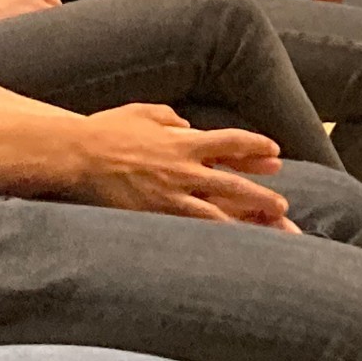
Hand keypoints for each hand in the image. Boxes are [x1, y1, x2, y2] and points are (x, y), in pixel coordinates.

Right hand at [65, 103, 289, 224]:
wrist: (78, 154)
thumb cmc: (106, 130)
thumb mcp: (142, 112)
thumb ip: (167, 117)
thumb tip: (184, 123)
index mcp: (183, 142)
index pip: (231, 142)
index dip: (256, 147)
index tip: (275, 152)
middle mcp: (184, 169)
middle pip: (233, 184)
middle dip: (261, 195)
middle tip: (283, 205)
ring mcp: (170, 194)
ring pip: (217, 212)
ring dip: (245, 222)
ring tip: (263, 234)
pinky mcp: (154, 214)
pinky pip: (189, 229)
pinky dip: (210, 237)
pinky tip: (227, 248)